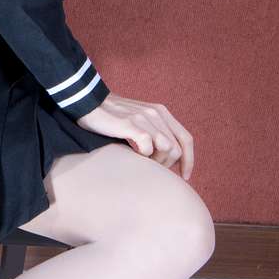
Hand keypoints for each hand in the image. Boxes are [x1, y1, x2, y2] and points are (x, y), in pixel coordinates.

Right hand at [76, 92, 194, 178]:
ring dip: (155, 162)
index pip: (186, 139)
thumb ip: (154, 132)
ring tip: (141, 162)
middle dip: (166, 165)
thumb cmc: (112, 116)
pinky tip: (131, 155)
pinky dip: (142, 156)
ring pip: (166, 149)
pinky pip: (148, 148)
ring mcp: (144, 118)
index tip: (184, 176)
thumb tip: (165, 157)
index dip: (189, 160)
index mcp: (161, 113)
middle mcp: (157, 114)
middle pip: (177, 149)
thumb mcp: (139, 120)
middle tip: (151, 167)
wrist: (89, 102)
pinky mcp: (131, 124)